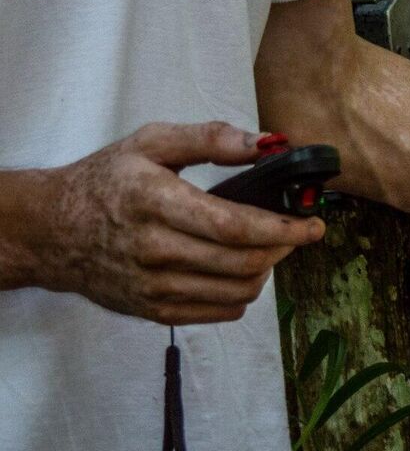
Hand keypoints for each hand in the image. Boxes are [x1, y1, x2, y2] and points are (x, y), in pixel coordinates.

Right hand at [18, 122, 325, 324]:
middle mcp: (154, 250)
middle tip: (297, 232)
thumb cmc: (106, 182)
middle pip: (244, 262)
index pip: (235, 227)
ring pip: (238, 291)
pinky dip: (242, 293)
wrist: (53, 230)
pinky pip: (220, 312)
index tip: (314, 224)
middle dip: (284, 247)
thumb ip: (211, 138)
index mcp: (155, 202)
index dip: (284, 228)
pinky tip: (240, 269)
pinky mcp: (154, 311)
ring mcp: (153, 286)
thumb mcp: (150, 143)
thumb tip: (269, 143)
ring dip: (266, 270)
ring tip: (268, 247)